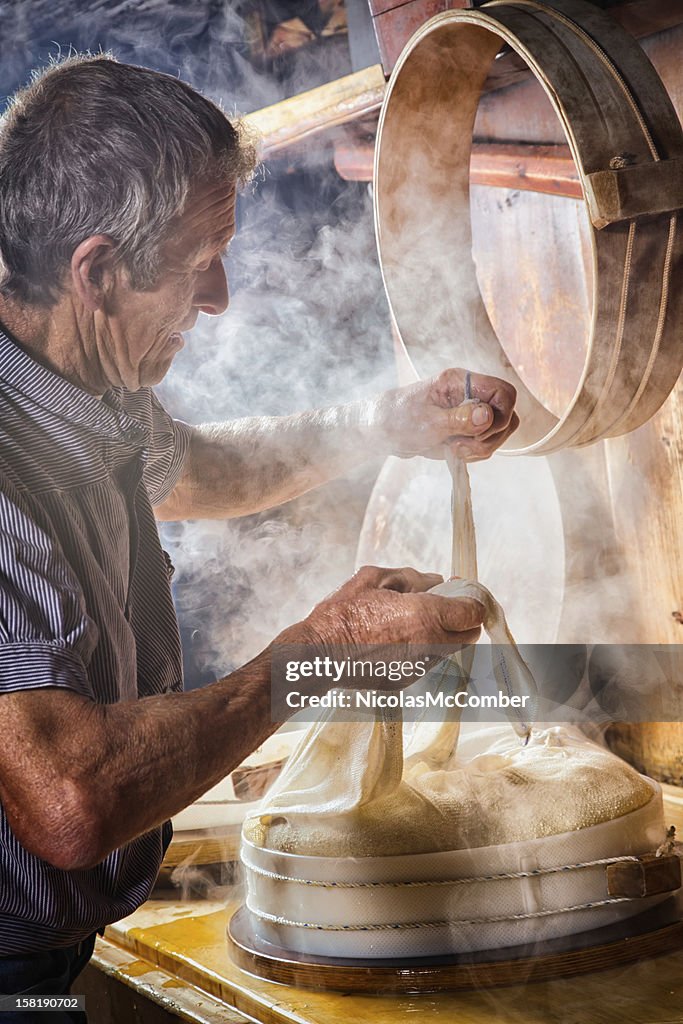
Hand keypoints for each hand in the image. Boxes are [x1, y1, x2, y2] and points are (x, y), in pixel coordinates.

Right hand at [284, 564, 483, 651]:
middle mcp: (429, 645)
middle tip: (446, 603)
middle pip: (469, 634)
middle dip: (463, 618)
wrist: (319, 653)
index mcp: (424, 616)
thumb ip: (412, 578)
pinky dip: (423, 648)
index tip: (462, 590)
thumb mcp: (374, 578)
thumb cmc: (343, 612)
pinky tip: (398, 638)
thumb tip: (435, 581)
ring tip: (415, 619)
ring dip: (443, 633)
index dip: (472, 598)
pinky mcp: (407, 680)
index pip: (473, 612)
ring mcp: (419, 666)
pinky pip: (428, 661)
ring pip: (450, 649)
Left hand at [372, 367, 518, 461]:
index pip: (504, 392)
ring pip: (498, 432)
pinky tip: (453, 453)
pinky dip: (475, 453)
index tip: (479, 432)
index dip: (501, 415)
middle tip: (462, 446)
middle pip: (506, 415)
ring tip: (454, 450)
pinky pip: (485, 443)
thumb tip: (488, 415)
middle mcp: (470, 394)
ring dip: (482, 447)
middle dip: (491, 436)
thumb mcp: (428, 422)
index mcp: (461, 382)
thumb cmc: (398, 419)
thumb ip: (459, 419)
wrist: (380, 431)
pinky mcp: (466, 429)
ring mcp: (469, 412)